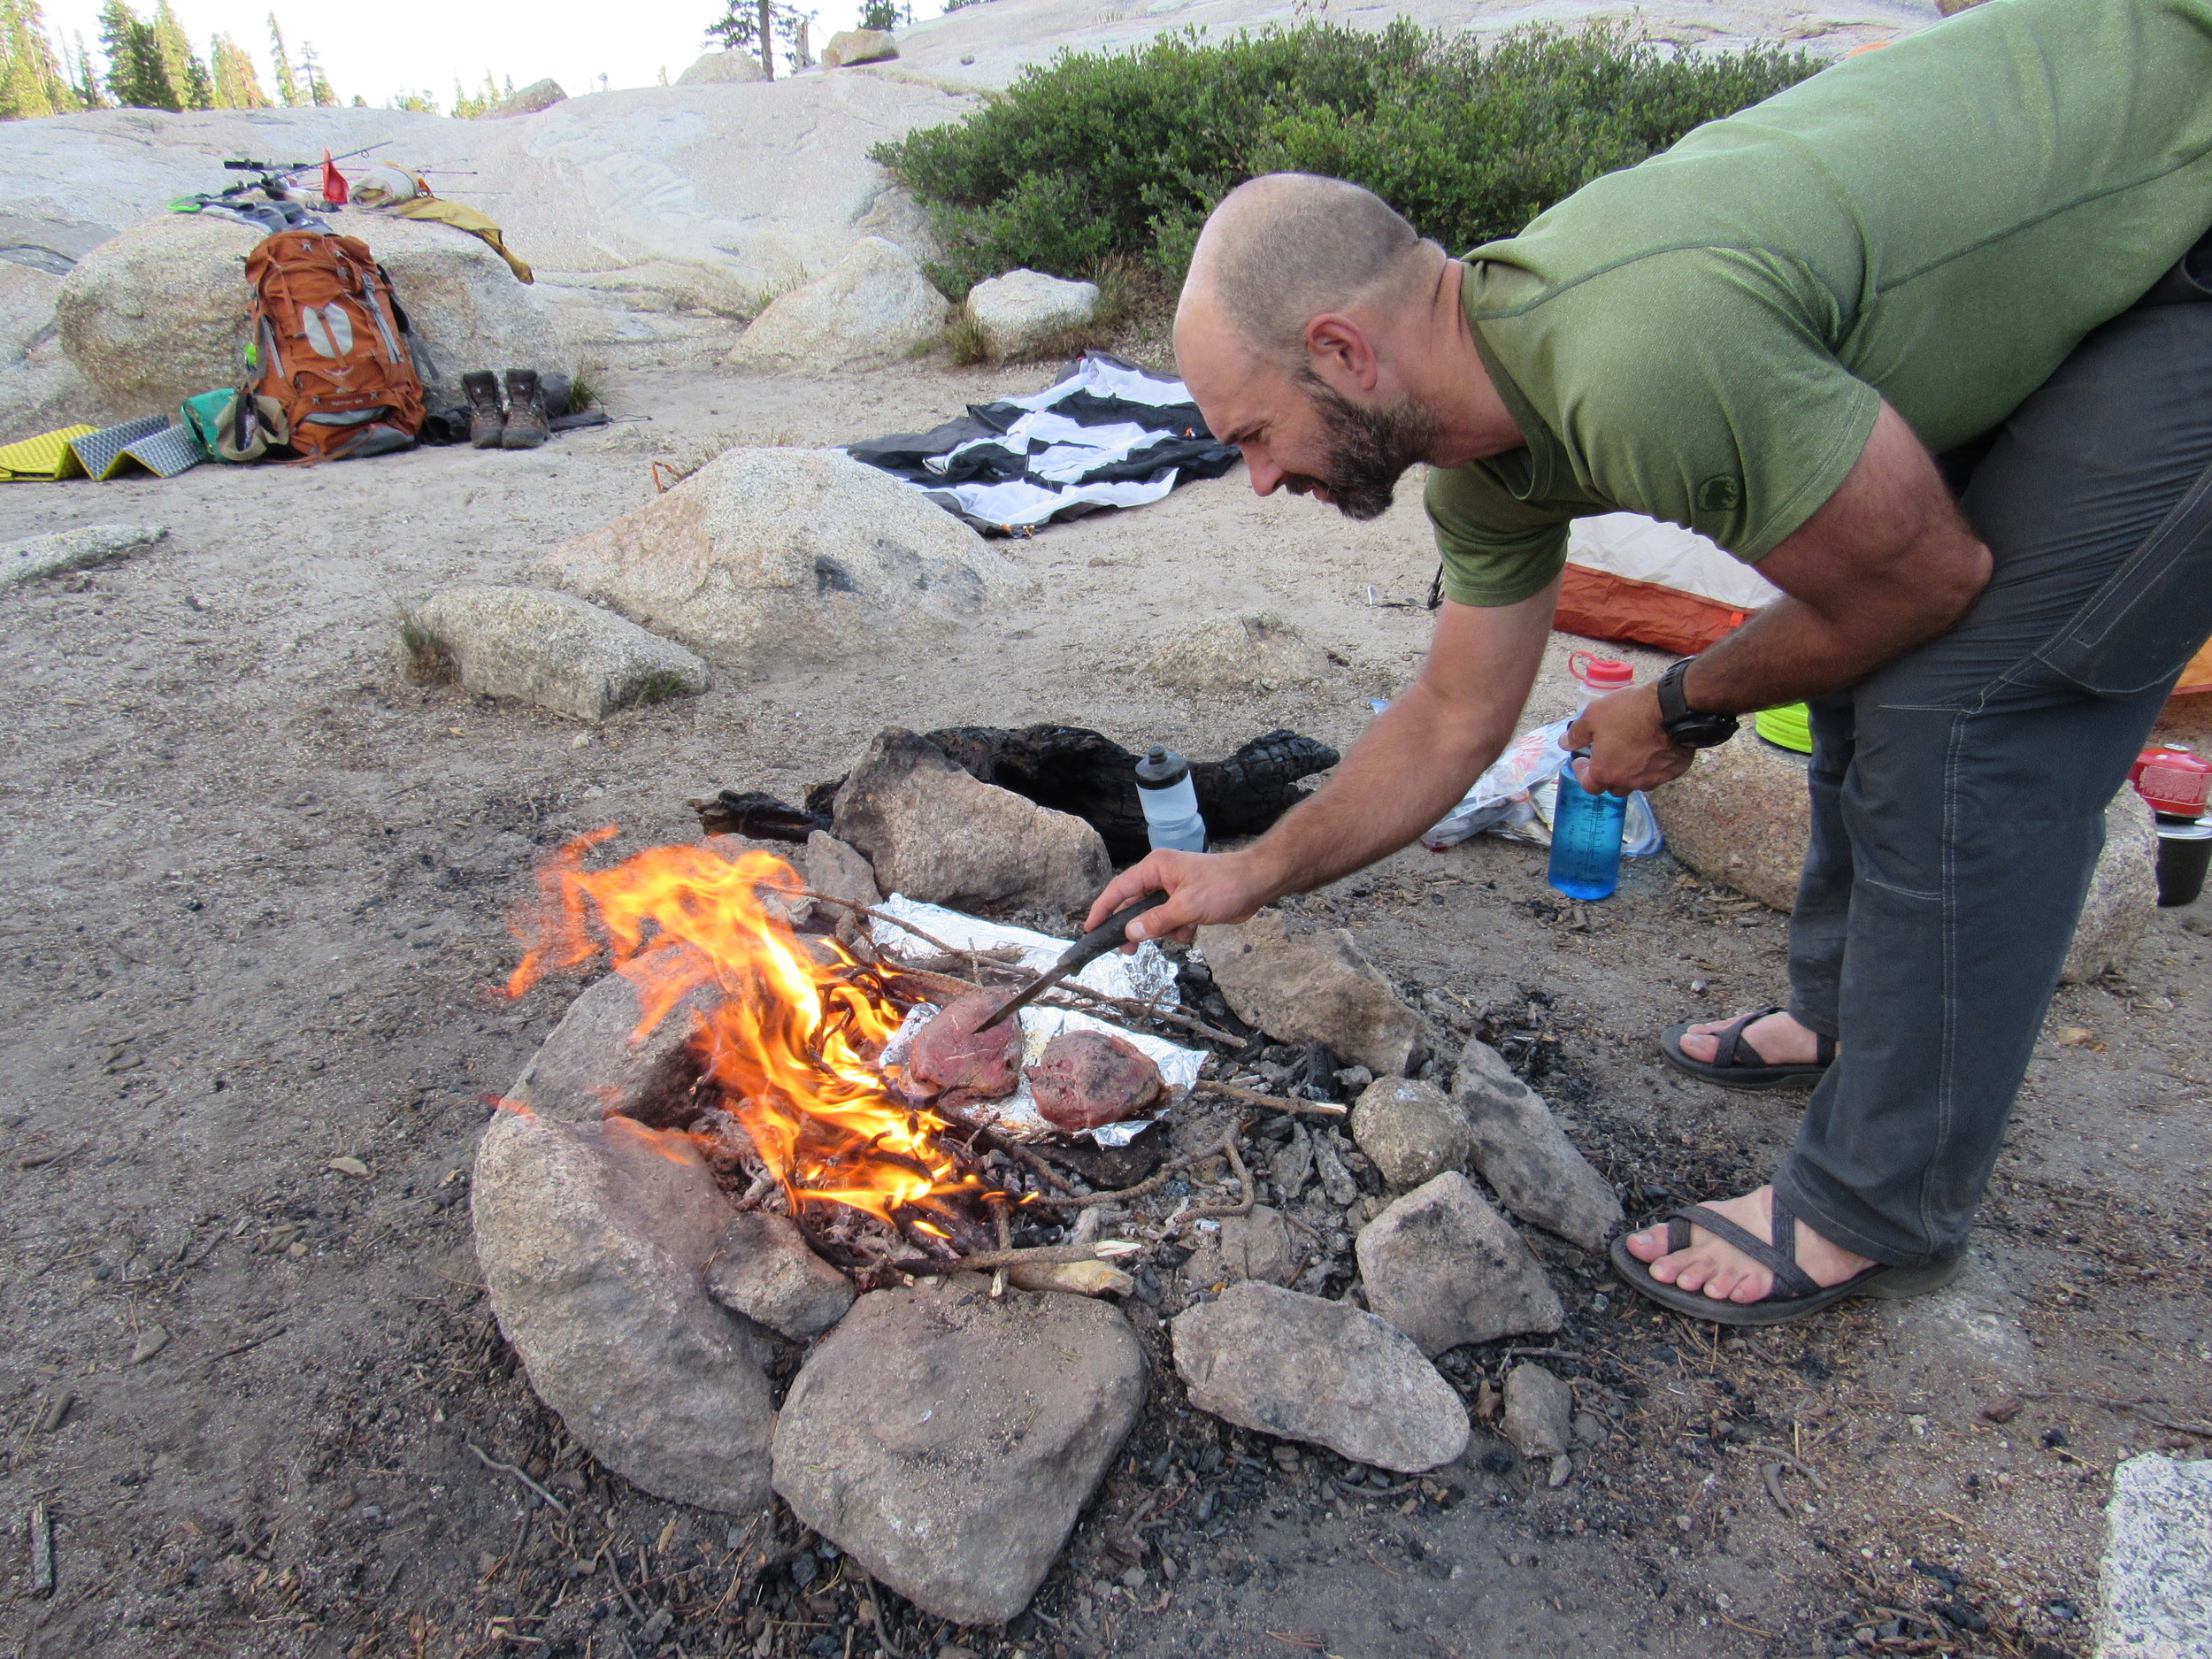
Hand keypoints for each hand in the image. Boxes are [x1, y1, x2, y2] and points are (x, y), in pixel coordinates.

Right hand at [1082, 848, 1281, 946]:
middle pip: (1135, 906)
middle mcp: (1161, 877)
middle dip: (1136, 928)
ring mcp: (1174, 891)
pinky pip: (1171, 922)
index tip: (1089, 928)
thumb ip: (1155, 921)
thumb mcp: (1186, 906)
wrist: (1257, 883)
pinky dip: (1180, 929)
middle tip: (1126, 951)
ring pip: (1153, 918)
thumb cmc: (1223, 886)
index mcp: (1155, 867)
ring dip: (1165, 930)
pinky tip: (1195, 928)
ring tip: (1181, 930)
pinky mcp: (1187, 904)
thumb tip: (1129, 933)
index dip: (1103, 909)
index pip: (1119, 889)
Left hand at [1565, 684, 1696, 794]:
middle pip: (1613, 787)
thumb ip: (1576, 734)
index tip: (1581, 762)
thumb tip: (1565, 743)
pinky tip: (1651, 751)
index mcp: (1606, 772)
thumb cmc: (1630, 712)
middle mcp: (1628, 782)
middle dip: (1606, 775)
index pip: (1589, 785)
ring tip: (1628, 754)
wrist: (1672, 709)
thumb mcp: (1593, 716)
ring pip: (1637, 783)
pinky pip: (1658, 774)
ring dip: (1629, 773)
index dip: (1582, 774)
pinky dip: (1651, 766)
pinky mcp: (1672, 772)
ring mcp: (1653, 779)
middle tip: (1605, 758)